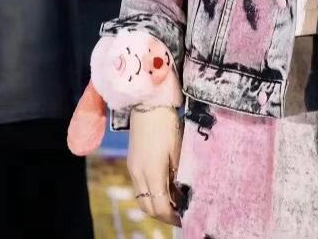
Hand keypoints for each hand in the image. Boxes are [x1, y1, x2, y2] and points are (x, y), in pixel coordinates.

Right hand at [127, 105, 183, 226]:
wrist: (147, 100)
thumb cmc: (167, 122)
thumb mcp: (178, 148)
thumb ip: (179, 173)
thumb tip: (183, 193)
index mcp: (151, 171)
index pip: (160, 206)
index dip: (173, 217)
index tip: (186, 218)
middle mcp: (138, 173)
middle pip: (148, 207)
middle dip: (164, 215)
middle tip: (181, 215)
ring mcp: (132, 168)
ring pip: (141, 198)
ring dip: (156, 205)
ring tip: (174, 203)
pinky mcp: (132, 162)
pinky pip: (139, 187)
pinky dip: (150, 193)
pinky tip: (164, 188)